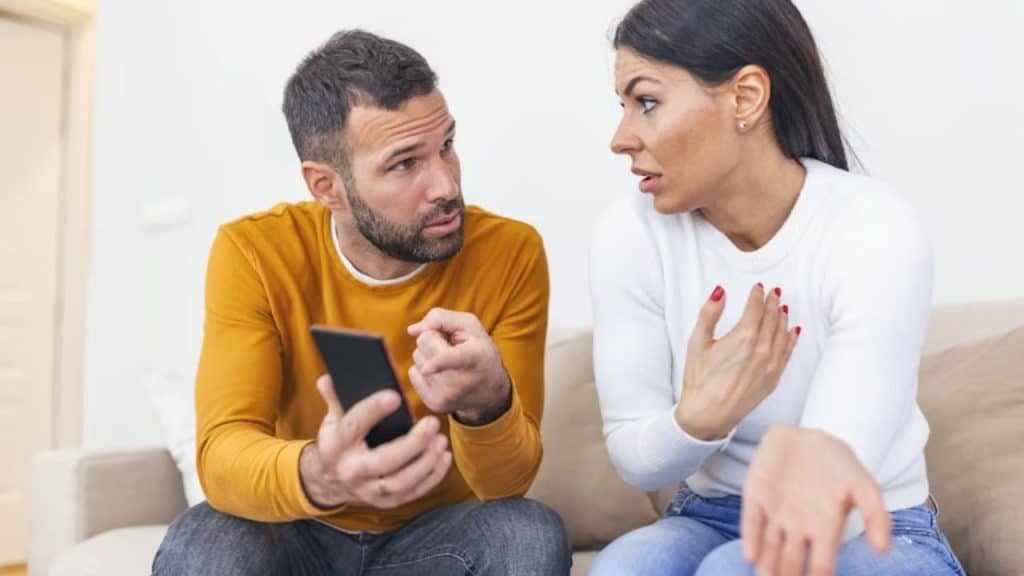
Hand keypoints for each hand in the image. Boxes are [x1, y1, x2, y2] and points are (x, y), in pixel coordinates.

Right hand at [299, 375, 451, 508]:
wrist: (330, 480)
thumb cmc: (339, 440)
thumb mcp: (332, 419)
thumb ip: (335, 398)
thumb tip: (328, 379)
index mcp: (336, 445)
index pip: (354, 426)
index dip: (374, 410)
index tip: (395, 396)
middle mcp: (351, 471)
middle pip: (383, 462)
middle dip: (412, 444)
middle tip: (432, 424)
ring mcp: (368, 490)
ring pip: (400, 482)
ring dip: (425, 462)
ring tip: (440, 441)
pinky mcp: (385, 502)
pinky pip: (412, 493)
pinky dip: (432, 477)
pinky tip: (443, 457)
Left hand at [407, 308, 510, 424]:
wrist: (490, 390)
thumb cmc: (479, 351)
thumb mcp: (470, 326)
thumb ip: (441, 318)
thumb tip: (412, 330)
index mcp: (475, 357)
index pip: (451, 358)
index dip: (438, 362)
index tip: (427, 369)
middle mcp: (460, 380)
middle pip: (424, 343)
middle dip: (434, 339)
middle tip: (452, 348)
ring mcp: (446, 395)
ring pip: (417, 357)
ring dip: (429, 355)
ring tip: (449, 362)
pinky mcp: (435, 404)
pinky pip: (413, 373)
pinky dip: (424, 370)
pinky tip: (442, 374)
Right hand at [676, 284, 799, 439]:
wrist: (708, 414)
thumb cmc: (700, 380)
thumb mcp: (697, 342)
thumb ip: (709, 313)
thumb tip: (719, 292)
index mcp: (743, 337)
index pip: (756, 308)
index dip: (757, 295)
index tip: (758, 288)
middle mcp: (762, 349)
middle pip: (772, 318)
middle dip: (772, 303)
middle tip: (774, 293)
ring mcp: (770, 365)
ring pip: (782, 334)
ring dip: (782, 318)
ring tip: (782, 307)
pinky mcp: (773, 378)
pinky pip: (787, 353)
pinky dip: (791, 339)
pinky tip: (793, 331)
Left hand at [741, 426, 891, 575]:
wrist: (812, 436)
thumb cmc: (841, 466)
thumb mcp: (864, 486)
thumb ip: (876, 515)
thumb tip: (883, 549)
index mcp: (825, 530)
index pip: (821, 564)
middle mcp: (798, 528)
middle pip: (790, 561)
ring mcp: (775, 513)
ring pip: (769, 547)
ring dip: (766, 566)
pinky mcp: (756, 496)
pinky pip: (752, 521)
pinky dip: (751, 537)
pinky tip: (750, 556)